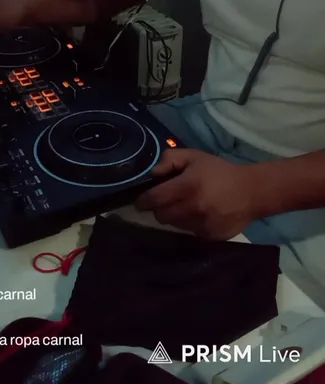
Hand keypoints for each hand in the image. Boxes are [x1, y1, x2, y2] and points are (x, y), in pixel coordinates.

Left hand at [136, 149, 261, 239]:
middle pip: (161, 216)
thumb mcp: (195, 156)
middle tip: (166, 200)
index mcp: (188, 186)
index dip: (143, 201)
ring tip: (187, 205)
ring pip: (174, 225)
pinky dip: (189, 224)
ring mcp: (202, 225)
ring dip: (175, 216)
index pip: (155, 199)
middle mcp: (193, 208)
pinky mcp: (210, 237)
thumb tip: (152, 173)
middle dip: (159, 208)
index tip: (140, 201)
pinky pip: (190, 232)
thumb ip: (170, 159)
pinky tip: (201, 213)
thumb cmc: (220, 171)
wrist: (252, 191)